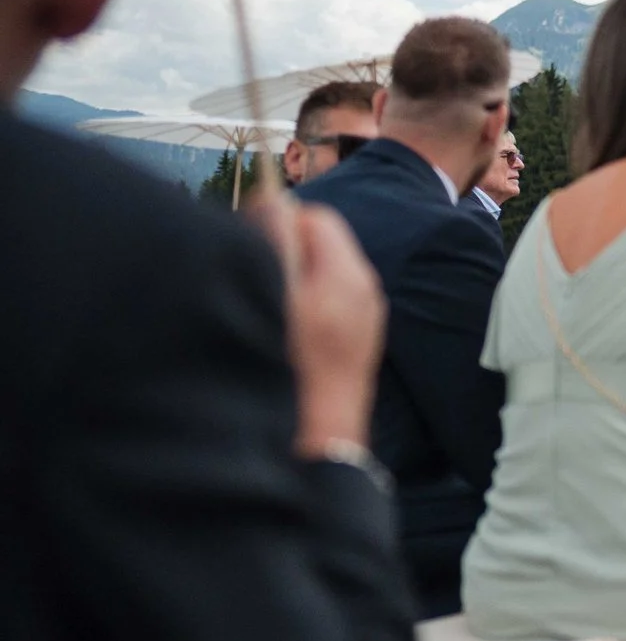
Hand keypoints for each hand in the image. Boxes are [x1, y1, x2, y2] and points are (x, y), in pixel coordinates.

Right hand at [246, 196, 383, 457]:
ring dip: (290, 277)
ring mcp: (364, 319)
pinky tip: (279, 328)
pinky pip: (327, 304)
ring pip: (320, 275)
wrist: (319, 441)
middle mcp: (365, 291)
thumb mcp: (275, 297)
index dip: (277, 219)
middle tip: (249, 268)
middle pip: (320, 245)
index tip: (245, 236)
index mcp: (349, 275)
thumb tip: (270, 199)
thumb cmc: (292, 368)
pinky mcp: (356, 343)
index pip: (316, 219)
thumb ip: (273, 243)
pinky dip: (302, 304)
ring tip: (262, 301)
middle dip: (283, 247)